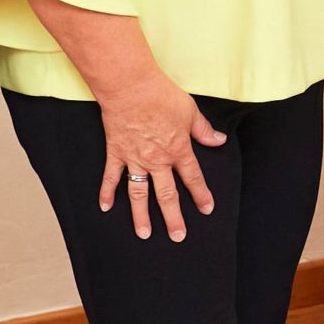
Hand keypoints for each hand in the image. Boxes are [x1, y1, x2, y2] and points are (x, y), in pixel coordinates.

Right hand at [98, 76, 227, 240]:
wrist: (130, 87)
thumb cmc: (162, 96)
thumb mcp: (190, 111)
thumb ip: (203, 130)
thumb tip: (218, 140)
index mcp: (177, 150)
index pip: (193, 178)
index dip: (201, 195)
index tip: (206, 209)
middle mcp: (157, 160)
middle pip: (167, 195)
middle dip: (173, 217)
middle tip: (177, 236)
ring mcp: (135, 159)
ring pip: (139, 193)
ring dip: (141, 215)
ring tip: (144, 234)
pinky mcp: (116, 153)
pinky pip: (111, 177)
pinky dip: (106, 192)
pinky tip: (105, 207)